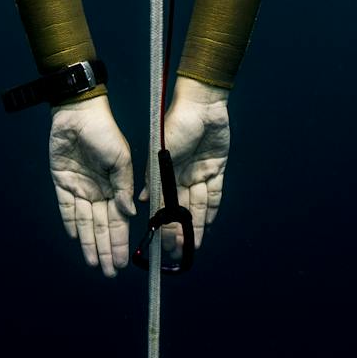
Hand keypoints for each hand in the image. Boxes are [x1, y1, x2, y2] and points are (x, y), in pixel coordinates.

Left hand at [49, 95, 135, 276]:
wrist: (80, 113)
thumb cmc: (105, 132)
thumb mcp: (121, 160)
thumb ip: (123, 188)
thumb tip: (130, 214)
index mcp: (115, 187)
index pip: (118, 222)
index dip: (120, 242)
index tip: (123, 262)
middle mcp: (98, 192)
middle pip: (101, 227)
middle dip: (106, 250)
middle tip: (108, 272)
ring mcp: (79, 187)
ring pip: (85, 222)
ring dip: (89, 242)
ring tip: (93, 263)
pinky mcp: (61, 181)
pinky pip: (66, 207)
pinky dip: (70, 222)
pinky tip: (75, 238)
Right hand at [139, 77, 230, 259]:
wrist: (201, 105)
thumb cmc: (176, 124)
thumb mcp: (160, 153)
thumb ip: (152, 180)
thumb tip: (140, 202)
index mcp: (164, 172)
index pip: (163, 203)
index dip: (163, 223)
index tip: (161, 242)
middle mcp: (180, 175)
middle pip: (180, 208)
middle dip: (179, 230)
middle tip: (178, 252)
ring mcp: (199, 173)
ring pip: (197, 205)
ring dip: (195, 225)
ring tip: (192, 245)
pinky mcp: (216, 169)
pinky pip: (214, 194)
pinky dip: (210, 209)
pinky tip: (207, 224)